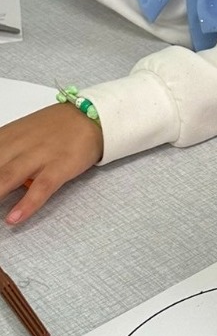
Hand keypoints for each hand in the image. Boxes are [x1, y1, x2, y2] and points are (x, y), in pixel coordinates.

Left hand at [0, 105, 103, 224]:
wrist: (90, 117)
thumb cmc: (53, 129)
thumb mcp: (19, 135)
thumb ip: (1, 152)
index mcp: (4, 137)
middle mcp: (18, 145)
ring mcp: (39, 156)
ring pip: (8, 177)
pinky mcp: (59, 166)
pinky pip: (41, 188)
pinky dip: (27, 204)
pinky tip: (13, 219)